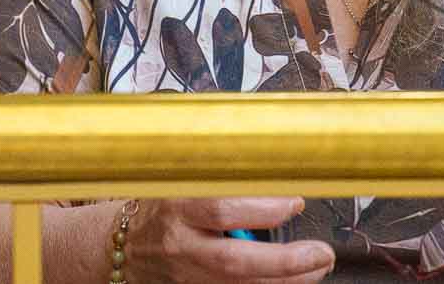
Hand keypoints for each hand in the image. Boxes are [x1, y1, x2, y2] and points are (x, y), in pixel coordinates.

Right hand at [125, 198, 332, 282]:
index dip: (262, 208)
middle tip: (320, 253)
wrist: (123, 249)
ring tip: (317, 267)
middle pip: (235, 262)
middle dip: (285, 262)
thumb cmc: (160, 210)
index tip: (294, 202)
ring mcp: (188, 278)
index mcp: (178, 208)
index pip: (221, 209)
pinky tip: (291, 282)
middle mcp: (183, 247)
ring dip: (287, 282)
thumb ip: (221, 179)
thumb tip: (272, 170)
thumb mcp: (182, 182)